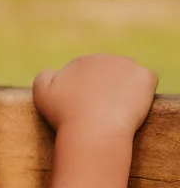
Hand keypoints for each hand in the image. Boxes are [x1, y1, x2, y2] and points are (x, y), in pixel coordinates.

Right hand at [33, 54, 157, 136]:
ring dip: (124, 89)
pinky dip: (142, 93)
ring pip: (127, 77)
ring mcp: (126, 65)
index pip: (88, 75)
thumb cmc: (65, 116)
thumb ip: (44, 76)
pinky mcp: (144, 76)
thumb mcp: (41, 94)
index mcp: (80, 62)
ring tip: (116, 111)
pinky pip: (146, 81)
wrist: (93, 130)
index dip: (88, 94)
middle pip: (109, 73)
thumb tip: (54, 71)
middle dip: (107, 88)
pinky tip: (131, 107)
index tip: (86, 110)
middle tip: (102, 112)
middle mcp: (103, 57)